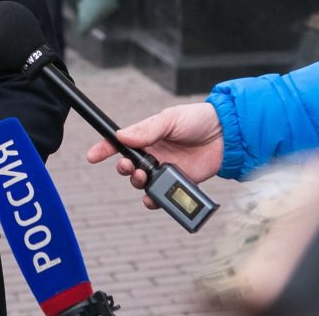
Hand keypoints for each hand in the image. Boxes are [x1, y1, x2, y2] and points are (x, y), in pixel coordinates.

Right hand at [85, 103, 222, 208]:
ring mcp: (166, 169)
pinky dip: (154, 199)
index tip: (92, 156)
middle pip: (129, 166)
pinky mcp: (180, 182)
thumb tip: (122, 137)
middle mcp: (154, 154)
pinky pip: (162, 195)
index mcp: (148, 136)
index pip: (121, 143)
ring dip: (138, 183)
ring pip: (143, 183)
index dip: (105, 149)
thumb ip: (146, 130)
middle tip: (130, 168)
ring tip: (144, 179)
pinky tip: (153, 198)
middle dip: (124, 169)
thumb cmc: (198, 120)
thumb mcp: (169, 119)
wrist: (227, 134)